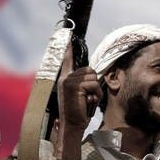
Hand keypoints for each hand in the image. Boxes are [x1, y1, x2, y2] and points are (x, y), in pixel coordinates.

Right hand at [54, 44, 100, 159]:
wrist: (71, 127)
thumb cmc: (77, 114)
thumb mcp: (78, 96)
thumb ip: (81, 84)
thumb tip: (90, 74)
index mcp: (64, 79)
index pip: (66, 59)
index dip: (67, 46)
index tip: (66, 32)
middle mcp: (65, 78)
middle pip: (90, 70)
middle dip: (93, 85)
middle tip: (86, 99)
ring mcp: (68, 81)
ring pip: (93, 78)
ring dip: (95, 92)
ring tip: (86, 102)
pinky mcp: (74, 86)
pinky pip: (94, 85)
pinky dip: (94, 96)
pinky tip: (86, 104)